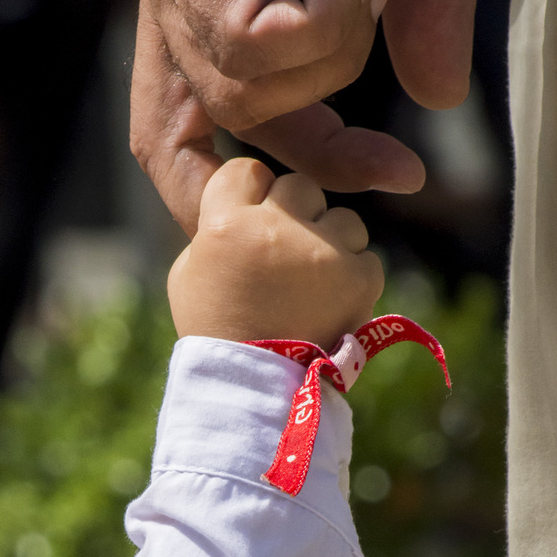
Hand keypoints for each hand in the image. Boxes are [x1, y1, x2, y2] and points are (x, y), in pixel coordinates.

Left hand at [124, 0, 476, 233]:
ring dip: (331, 63)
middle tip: (382, 171)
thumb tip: (435, 98)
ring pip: (235, 92)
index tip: (396, 176)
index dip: (299, 165)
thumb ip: (424, 2)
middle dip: (290, 169)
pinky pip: (240, 41)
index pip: (207, 117)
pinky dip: (317, 35)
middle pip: (177, 136)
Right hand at [168, 158, 383, 348]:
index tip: (252, 219)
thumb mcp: (190, 273)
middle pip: (299, 187)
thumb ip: (216, 227)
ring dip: (330, 243)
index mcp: (227, 224)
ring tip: (311, 283)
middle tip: (284, 254)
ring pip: (341, 219)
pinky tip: (331, 301)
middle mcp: (277, 229)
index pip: (247, 170)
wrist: (259, 387)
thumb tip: (246, 203)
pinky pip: (366, 257)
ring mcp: (323, 252)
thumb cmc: (217, 329)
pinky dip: (354, 276)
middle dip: (295, 214)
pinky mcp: (360, 278)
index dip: (251, 194)